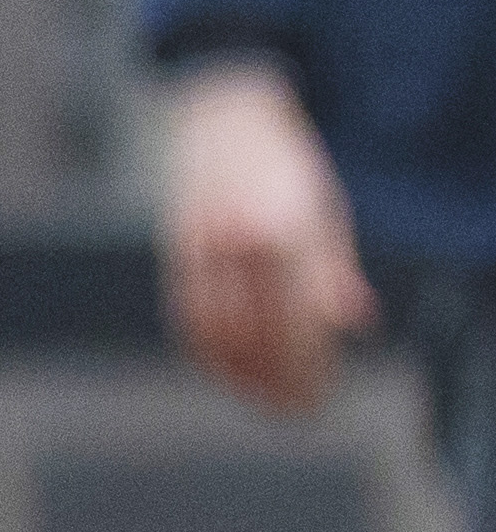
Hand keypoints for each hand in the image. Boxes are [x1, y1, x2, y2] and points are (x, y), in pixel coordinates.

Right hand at [165, 56, 379, 418]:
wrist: (224, 119)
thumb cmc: (287, 168)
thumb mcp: (325, 212)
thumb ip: (335, 273)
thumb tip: (355, 325)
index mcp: (287, 232)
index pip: (294, 324)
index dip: (305, 370)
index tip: (315, 401)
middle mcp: (240, 242)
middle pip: (253, 338)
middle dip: (272, 382)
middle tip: (291, 412)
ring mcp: (202, 248)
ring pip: (213, 334)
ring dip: (235, 374)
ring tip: (258, 397)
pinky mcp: (175, 253)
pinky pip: (187, 318)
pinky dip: (207, 351)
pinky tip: (226, 367)